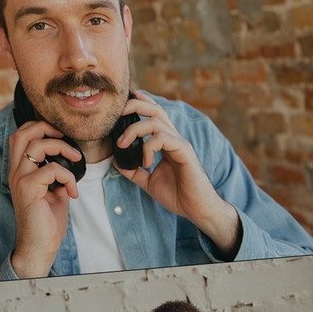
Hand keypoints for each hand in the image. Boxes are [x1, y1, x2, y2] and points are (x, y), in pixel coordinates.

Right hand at [5, 118, 80, 277]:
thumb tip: (70, 164)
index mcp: (20, 171)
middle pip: (22, 133)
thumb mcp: (54, 193)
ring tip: (76, 160)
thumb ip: (57, 176)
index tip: (62, 137)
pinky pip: (53, 169)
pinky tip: (72, 193)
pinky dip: (68, 177)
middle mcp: (16, 172)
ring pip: (38, 145)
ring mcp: (20, 180)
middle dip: (46, 127)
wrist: (39, 247)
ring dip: (62, 148)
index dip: (40, 128)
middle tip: (65, 137)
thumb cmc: (46, 223)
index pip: (21, 136)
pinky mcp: (29, 189)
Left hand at [116, 92, 241, 257]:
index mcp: (166, 143)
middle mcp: (173, 139)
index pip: (154, 116)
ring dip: (135, 130)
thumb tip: (116, 162)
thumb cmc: (178, 195)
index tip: (124, 102)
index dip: (141, 104)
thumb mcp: (150, 182)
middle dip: (136, 105)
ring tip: (122, 145)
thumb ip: (134, 171)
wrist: (196, 209)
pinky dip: (148, 147)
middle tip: (118, 111)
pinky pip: (163, 139)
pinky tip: (146, 163)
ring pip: (156, 122)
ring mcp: (179, 144)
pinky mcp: (184, 152)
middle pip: (156, 110)